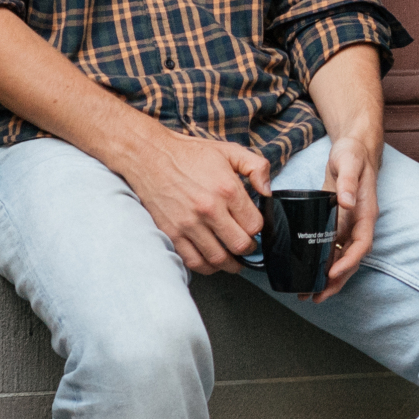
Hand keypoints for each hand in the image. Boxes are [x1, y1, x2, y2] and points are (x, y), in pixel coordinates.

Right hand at [121, 124, 272, 275]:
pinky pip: (193, 261)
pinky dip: (206, 267)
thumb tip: (269, 191)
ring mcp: (189, 224)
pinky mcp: (171, 233)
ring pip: (218, 259)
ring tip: (232, 258)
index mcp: (227, 189)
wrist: (150, 156)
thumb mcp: (229, 151)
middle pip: (240, 245)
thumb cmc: (189, 154)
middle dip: (248, 248)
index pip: (255, 224)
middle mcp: (209, 210)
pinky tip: (211, 261)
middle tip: (246, 245)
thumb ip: (257, 167)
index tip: (253, 227)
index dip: (258, 228)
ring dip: (230, 263)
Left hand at [304, 43, 386, 303]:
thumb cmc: (353, 153)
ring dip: (327, 279)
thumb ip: (347, 181)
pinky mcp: (337, 223)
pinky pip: (332, 249)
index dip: (348, 262)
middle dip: (335, 281)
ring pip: (341, 259)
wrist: (354, 146)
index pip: (361, 244)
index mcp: (365, 212)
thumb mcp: (349, 162)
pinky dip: (321, 264)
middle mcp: (359, 223)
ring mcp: (348, 225)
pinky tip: (307, 272)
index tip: (332, 274)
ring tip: (307, 295)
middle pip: (351, 260)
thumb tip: (345, 203)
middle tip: (314, 297)